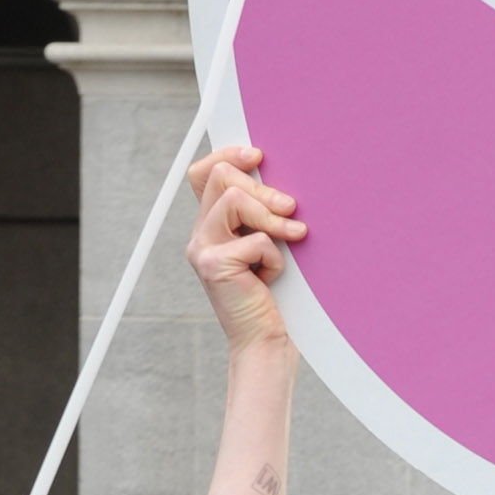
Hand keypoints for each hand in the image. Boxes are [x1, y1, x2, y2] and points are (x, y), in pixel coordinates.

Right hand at [185, 142, 306, 352]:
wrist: (265, 340)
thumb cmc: (274, 294)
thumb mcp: (268, 243)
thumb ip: (262, 213)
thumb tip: (277, 177)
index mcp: (211, 225)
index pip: (204, 172)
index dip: (228, 154)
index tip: (258, 156)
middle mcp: (200, 234)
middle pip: (222, 177)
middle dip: (263, 188)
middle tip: (291, 208)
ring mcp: (202, 249)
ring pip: (235, 199)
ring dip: (271, 217)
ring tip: (294, 236)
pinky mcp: (212, 265)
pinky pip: (254, 240)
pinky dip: (274, 256)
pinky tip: (272, 277)